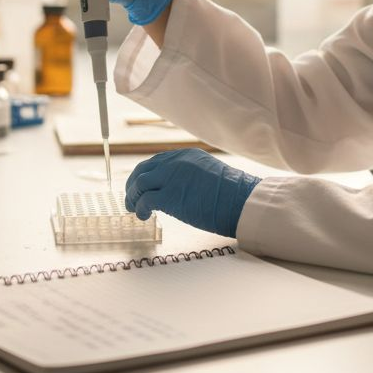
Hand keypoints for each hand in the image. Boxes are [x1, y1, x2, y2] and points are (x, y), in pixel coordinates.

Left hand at [124, 149, 261, 237]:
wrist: (241, 201)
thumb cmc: (232, 193)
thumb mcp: (209, 174)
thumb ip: (190, 176)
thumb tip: (178, 190)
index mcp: (186, 155)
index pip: (157, 161)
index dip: (145, 175)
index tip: (142, 186)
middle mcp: (176, 162)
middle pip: (143, 169)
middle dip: (133, 184)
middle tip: (131, 198)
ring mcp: (171, 178)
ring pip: (139, 183)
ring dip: (133, 197)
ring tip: (135, 210)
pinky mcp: (170, 196)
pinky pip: (144, 200)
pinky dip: (140, 208)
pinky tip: (144, 216)